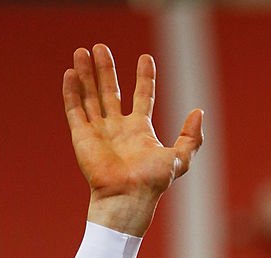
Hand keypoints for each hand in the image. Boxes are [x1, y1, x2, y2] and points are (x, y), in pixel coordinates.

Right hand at [63, 43, 202, 236]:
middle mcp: (118, 128)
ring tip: (82, 50)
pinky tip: (71, 73)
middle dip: (106, 70)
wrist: (127, 197)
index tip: (146, 57)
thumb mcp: (180, 159)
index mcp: (140, 130)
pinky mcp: (82, 137)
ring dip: (86, 74)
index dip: (145, 78)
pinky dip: (72, 92)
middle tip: (100, 47)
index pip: (143, 96)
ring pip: (91, 96)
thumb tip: (199, 111)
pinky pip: (75, 110)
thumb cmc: (153, 182)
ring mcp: (99, 132)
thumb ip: (191, 138)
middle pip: (110, 91)